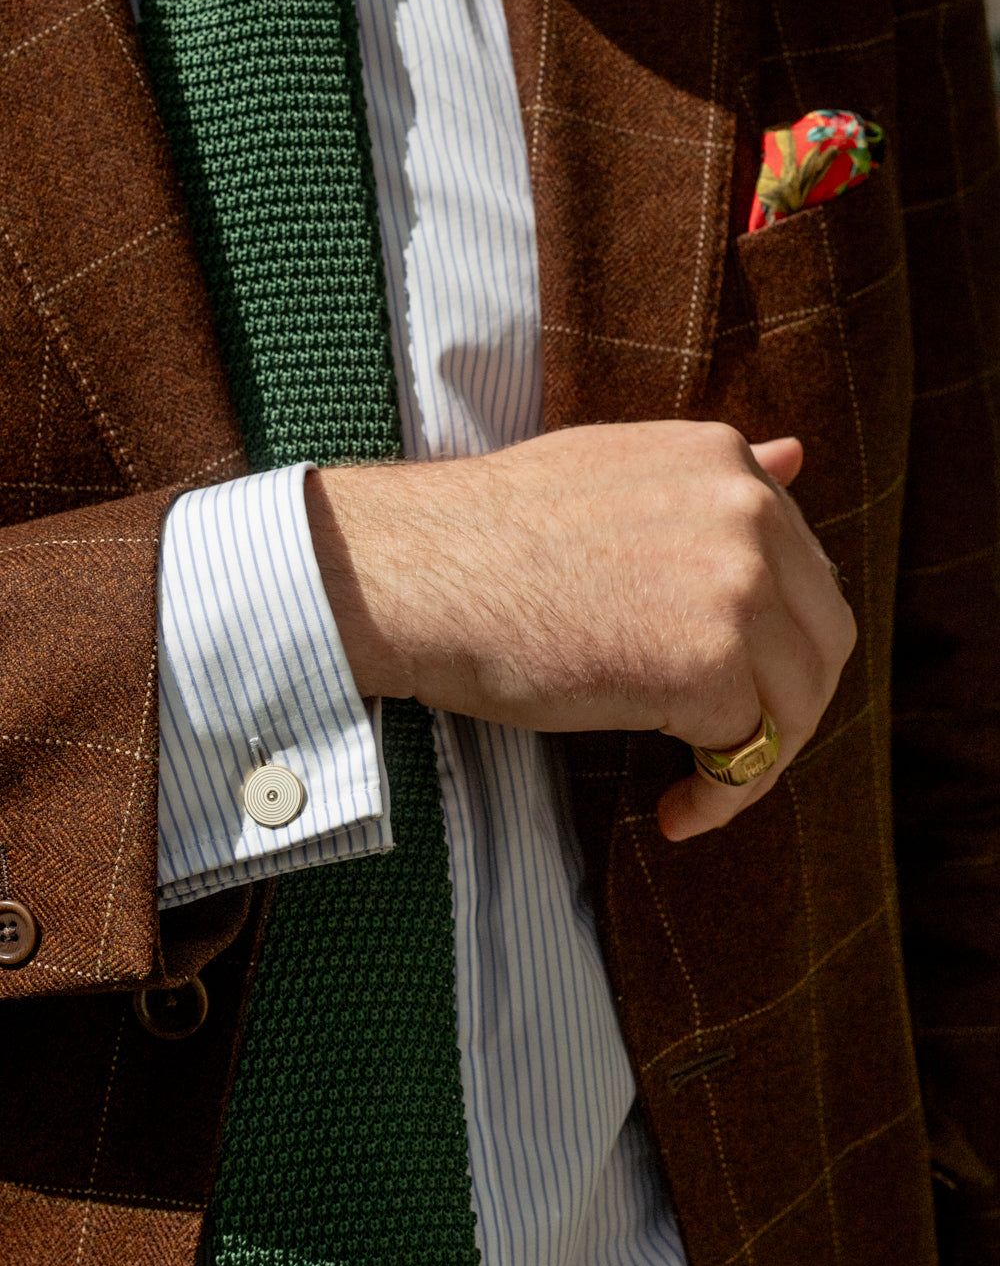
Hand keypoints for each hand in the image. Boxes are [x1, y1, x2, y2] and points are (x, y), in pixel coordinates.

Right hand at [305, 421, 855, 839]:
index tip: (725, 689)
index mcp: (725, 461)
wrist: (412, 576)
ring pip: (800, 700)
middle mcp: (749, 512)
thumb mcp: (614, 474)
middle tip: (724, 749)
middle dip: (786, 705)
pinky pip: (750, 755)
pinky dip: (720, 799)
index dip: (772, 644)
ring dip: (757, 760)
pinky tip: (671, 811)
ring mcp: (736, 586)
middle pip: (824, 637)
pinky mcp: (708, 664)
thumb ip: (709, 482)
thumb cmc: (486, 540)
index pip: (801, 570)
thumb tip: (800, 454)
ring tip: (693, 789)